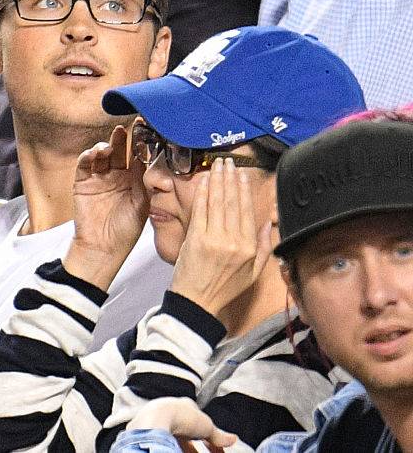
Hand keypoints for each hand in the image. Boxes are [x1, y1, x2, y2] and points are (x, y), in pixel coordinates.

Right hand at [64, 125, 148, 289]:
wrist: (103, 249)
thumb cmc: (125, 232)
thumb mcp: (142, 206)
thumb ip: (144, 183)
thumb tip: (148, 160)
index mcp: (132, 180)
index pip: (137, 156)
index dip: (141, 143)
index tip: (148, 129)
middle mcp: (116, 176)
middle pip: (119, 151)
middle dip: (123, 138)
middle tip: (128, 126)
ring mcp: (99, 178)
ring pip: (102, 155)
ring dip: (106, 145)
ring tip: (112, 141)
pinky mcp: (83, 183)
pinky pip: (85, 164)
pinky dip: (89, 156)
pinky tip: (96, 153)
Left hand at [128, 397, 236, 450]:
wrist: (154, 420)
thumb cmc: (178, 415)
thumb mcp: (207, 426)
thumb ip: (219, 435)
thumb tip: (232, 439)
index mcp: (185, 405)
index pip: (200, 421)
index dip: (210, 435)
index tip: (216, 447)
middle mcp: (170, 409)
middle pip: (186, 430)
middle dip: (196, 444)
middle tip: (206, 452)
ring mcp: (158, 419)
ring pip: (174, 437)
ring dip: (185, 447)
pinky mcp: (148, 432)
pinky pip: (163, 442)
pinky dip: (171, 447)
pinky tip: (174, 451)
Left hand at [170, 158, 272, 316]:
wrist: (197, 302)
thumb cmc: (224, 288)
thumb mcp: (253, 273)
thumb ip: (264, 247)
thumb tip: (269, 222)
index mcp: (249, 248)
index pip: (247, 211)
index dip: (244, 190)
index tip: (242, 175)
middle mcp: (234, 241)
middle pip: (232, 202)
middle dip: (230, 179)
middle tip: (229, 162)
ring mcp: (213, 238)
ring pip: (217, 202)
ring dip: (218, 180)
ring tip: (218, 165)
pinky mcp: (195, 238)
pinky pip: (200, 210)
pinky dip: (203, 193)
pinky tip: (205, 181)